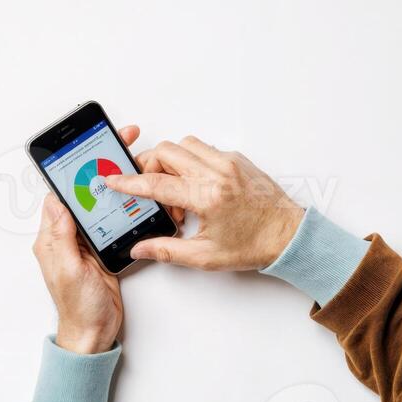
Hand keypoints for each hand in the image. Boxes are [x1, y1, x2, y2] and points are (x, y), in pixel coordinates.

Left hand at [32, 124, 140, 354]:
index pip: (64, 190)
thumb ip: (61, 235)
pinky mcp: (104, 249)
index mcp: (53, 235)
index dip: (79, 165)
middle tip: (125, 143)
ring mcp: (87, 241)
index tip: (94, 146)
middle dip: (103, 165)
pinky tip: (139, 194)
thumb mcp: (67, 269)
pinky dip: (126, 206)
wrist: (95, 333)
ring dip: (118, 183)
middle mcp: (69, 234)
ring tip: (136, 161)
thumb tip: (57, 201)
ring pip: (102, 202)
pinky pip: (114, 220)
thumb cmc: (78, 307)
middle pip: (86, 190)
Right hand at [105, 136, 303, 270]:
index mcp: (208, 197)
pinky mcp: (237, 159)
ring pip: (184, 145)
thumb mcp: (205, 256)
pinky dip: (192, 163)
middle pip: (166, 152)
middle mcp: (218, 173)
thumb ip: (167, 250)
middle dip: (148, 167)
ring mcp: (228, 162)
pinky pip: (204, 150)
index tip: (112, 180)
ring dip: (171, 163)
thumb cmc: (254, 246)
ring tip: (177, 194)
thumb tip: (140, 248)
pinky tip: (196, 189)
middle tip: (148, 190)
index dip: (129, 182)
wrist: (288, 236)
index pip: (157, 184)